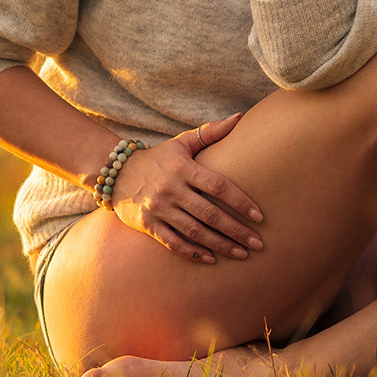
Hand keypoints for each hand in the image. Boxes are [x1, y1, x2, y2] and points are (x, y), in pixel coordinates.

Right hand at [108, 114, 265, 262]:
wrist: (116, 173)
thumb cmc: (159, 158)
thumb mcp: (182, 142)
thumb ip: (210, 132)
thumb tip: (239, 117)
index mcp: (183, 168)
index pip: (218, 186)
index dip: (241, 202)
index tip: (260, 217)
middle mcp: (171, 189)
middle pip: (210, 213)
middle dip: (236, 230)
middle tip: (258, 244)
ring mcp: (158, 208)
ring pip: (195, 232)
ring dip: (221, 245)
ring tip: (242, 254)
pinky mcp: (148, 224)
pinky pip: (173, 243)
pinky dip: (193, 253)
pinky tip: (213, 259)